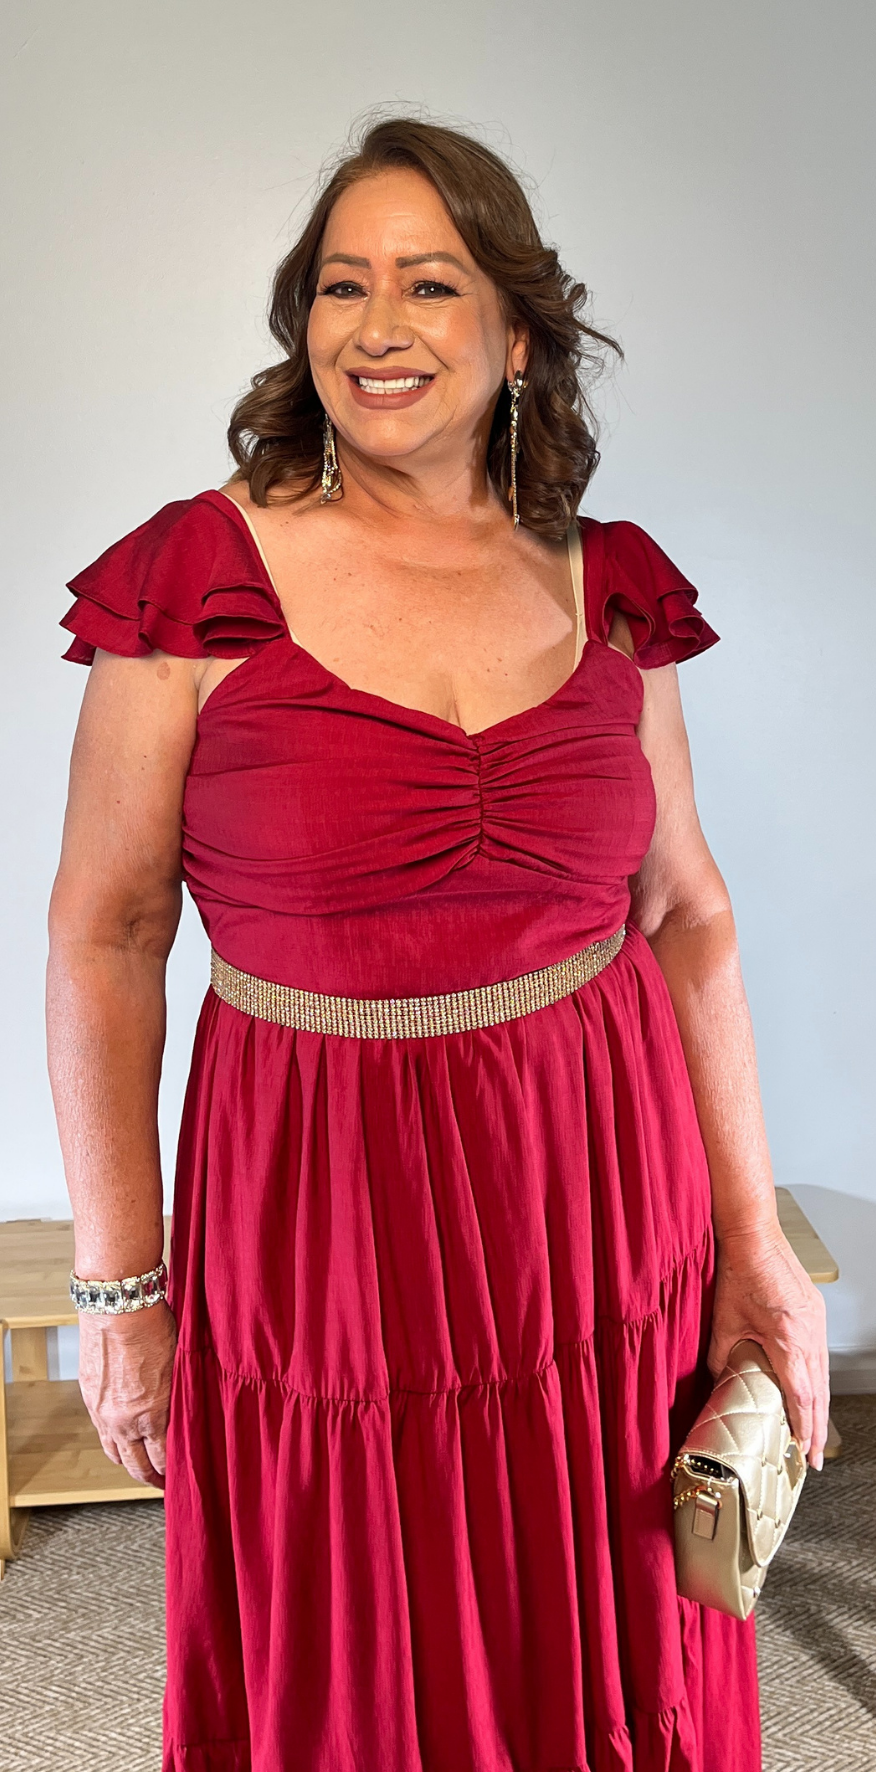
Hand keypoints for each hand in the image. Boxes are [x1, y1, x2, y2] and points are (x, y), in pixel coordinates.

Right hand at [78, 1300, 176, 1487]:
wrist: (118, 1305)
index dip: (171, 1472)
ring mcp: (102, 1411)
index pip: (163, 1457)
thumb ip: (180, 1397)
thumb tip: (187, 1414)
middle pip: (136, 1465)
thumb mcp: (179, 1366)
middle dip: (150, 1478)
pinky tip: (121, 1440)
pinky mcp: (88, 1398)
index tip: (179, 1477)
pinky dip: (112, 1441)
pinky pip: (101, 1432)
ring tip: (139, 1468)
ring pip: (114, 1452)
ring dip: (128, 1463)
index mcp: (152, 1413)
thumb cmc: (154, 1327)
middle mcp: (123, 1420)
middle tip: (161, 1484)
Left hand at [708, 1225, 829, 1470]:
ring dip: (819, 1407)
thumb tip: (721, 1383)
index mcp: (788, 1338)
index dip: (804, 1427)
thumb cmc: (739, 1270)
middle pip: (819, 1392)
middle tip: (814, 1457)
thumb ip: (723, 1358)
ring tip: (815, 1434)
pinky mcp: (815, 1313)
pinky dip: (817, 1380)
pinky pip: (819, 1356)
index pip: (801, 1395)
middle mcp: (809, 1333)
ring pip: (822, 1375)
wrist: (754, 1234)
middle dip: (818, 1429)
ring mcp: (816, 1322)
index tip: (804, 1452)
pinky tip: (811, 1393)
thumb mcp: (724, 1322)